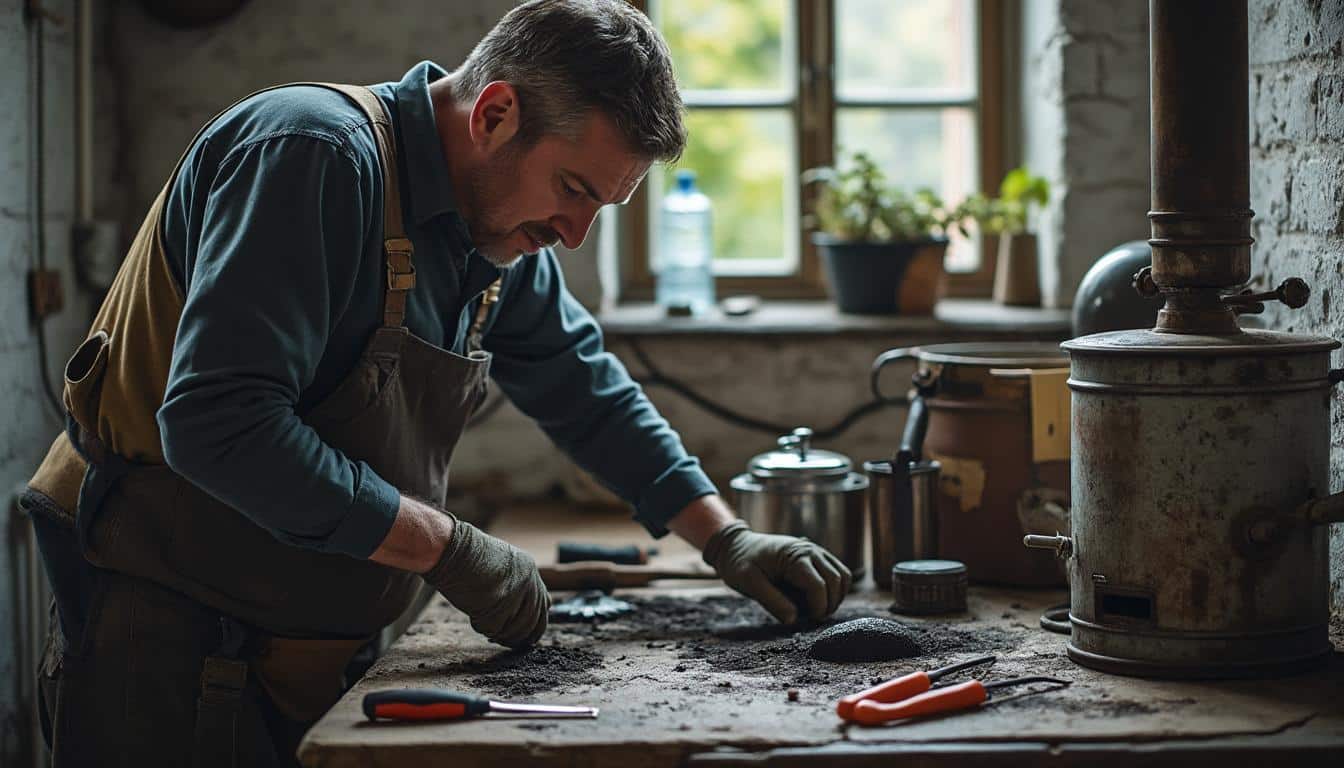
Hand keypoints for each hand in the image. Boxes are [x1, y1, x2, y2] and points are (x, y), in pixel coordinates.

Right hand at [422, 515, 549, 647]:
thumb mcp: (500, 565)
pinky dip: (481, 626)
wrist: (451, 549)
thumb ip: (515, 584)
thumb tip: (525, 612)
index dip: (534, 625)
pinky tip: (473, 614)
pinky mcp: (501, 605)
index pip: (543, 605)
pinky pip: (494, 629)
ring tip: (483, 623)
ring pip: (515, 630)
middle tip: (505, 643)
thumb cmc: (467, 557)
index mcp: (529, 570)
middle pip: (533, 622)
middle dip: (520, 638)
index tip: (525, 637)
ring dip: (499, 633)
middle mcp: (528, 581)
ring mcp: (516, 593)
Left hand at [702, 521, 850, 623]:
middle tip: (811, 619)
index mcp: (794, 556)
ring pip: (843, 577)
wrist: (737, 546)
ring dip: (836, 597)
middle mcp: (810, 550)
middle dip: (828, 605)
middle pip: (836, 581)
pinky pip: (839, 573)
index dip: (817, 608)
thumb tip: (794, 621)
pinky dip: (835, 589)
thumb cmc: (740, 564)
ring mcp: (815, 551)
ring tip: (815, 610)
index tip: (806, 620)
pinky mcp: (817, 557)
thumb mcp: (749, 583)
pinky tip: (817, 600)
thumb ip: (772, 601)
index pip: (819, 586)